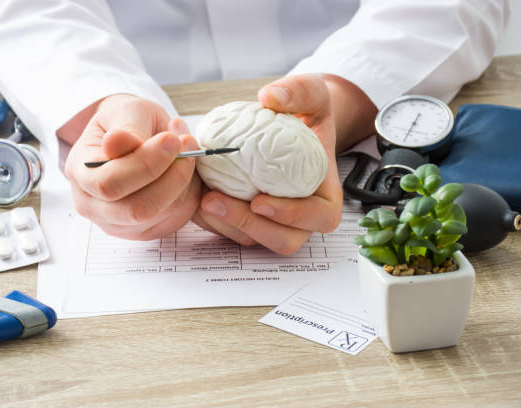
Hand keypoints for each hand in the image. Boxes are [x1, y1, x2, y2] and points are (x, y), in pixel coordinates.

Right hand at [64, 94, 200, 239]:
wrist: (133, 135)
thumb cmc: (126, 121)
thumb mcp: (125, 110)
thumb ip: (125, 127)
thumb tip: (118, 142)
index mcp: (80, 173)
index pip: (108, 184)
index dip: (145, 165)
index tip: (171, 139)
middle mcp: (93, 206)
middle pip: (137, 210)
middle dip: (172, 177)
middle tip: (188, 144)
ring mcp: (119, 224)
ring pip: (162, 215)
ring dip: (184, 181)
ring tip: (188, 149)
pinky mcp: (146, 230)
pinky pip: (177, 218)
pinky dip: (188, 193)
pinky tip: (184, 169)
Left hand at [193, 74, 345, 254]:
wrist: (290, 126)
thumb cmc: (306, 115)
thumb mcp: (312, 95)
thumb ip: (300, 91)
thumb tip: (271, 97)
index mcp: (325, 195)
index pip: (319, 218)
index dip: (293, 216)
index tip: (259, 201)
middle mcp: (302, 217)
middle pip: (283, 239)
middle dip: (248, 226)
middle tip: (216, 201)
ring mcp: (275, 224)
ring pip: (253, 240)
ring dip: (225, 225)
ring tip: (201, 199)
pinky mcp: (249, 222)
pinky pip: (231, 232)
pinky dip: (213, 220)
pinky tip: (195, 197)